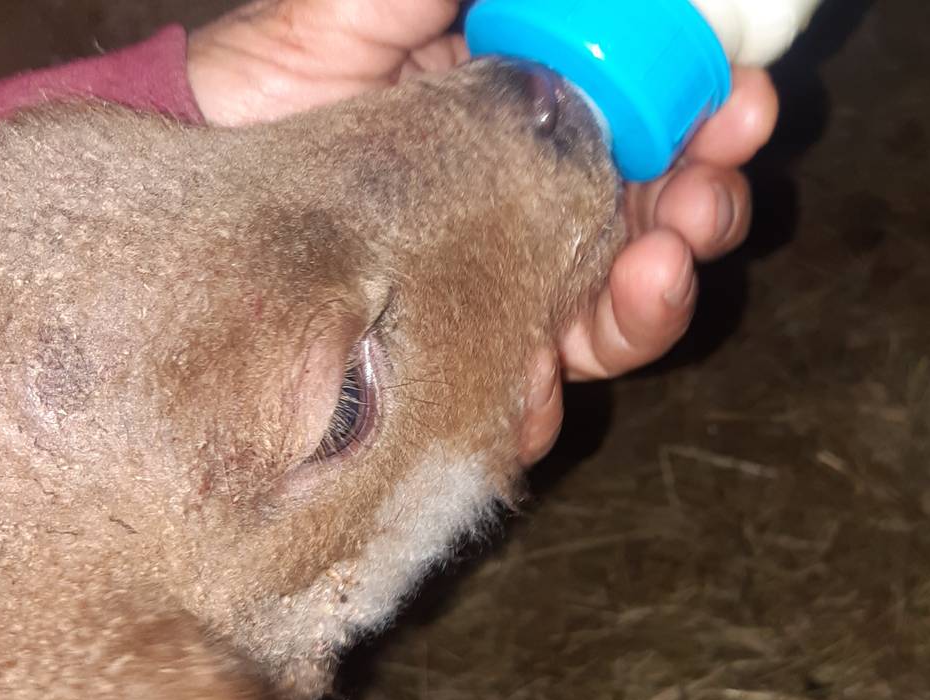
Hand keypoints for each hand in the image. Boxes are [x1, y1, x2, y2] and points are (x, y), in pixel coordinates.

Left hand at [187, 0, 778, 463]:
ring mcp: (502, 287)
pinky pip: (523, 399)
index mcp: (540, 111)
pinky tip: (539, 379)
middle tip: (708, 198)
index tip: (741, 103)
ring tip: (656, 274)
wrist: (188, 171)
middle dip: (706, 211)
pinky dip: (546, 396)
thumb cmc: (277, 72)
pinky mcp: (454, 364)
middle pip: (663, 223)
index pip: (660, 119)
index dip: (714, 114)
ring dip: (657, 301)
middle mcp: (538, 202)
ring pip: (616, 315)